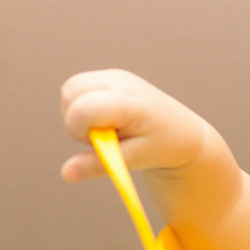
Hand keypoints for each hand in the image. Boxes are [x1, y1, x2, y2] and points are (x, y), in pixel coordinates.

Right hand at [60, 69, 208, 181]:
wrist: (184, 133)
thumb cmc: (162, 147)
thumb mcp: (134, 160)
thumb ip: (99, 165)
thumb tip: (65, 174)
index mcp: (128, 102)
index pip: (81, 109)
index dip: (79, 130)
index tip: (103, 142)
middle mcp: (120, 81)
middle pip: (69, 93)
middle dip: (76, 121)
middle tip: (106, 136)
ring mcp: (115, 75)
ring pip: (69, 89)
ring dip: (78, 113)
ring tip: (108, 128)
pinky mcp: (111, 77)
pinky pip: (79, 88)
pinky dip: (84, 105)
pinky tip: (108, 118)